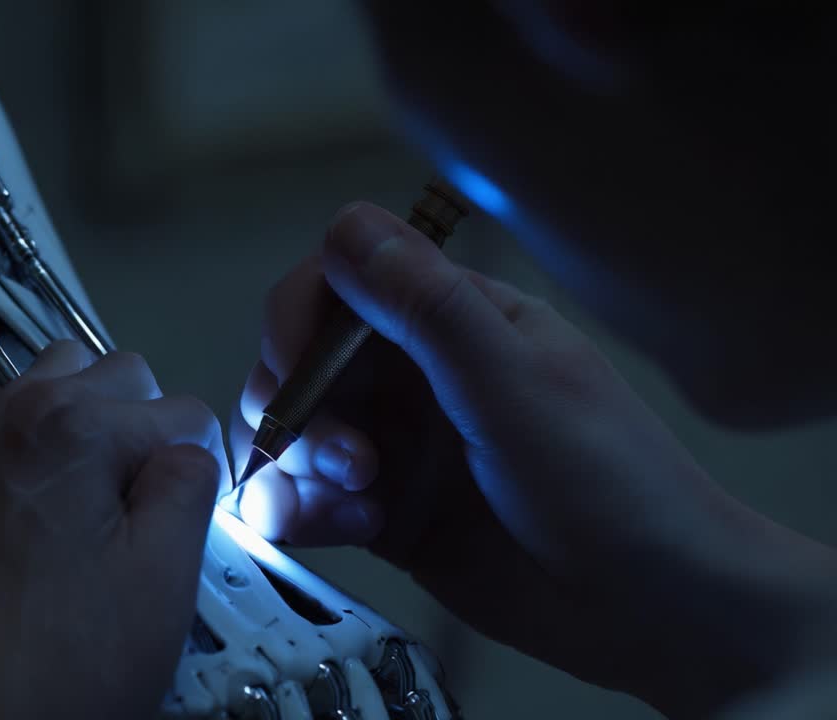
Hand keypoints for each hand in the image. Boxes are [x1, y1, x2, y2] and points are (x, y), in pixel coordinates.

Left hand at [0, 341, 227, 718]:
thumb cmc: (46, 678)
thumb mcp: (162, 584)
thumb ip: (190, 489)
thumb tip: (187, 456)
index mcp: (72, 429)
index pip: (180, 411)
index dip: (200, 464)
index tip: (188, 510)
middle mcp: (0, 417)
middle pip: (107, 375)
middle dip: (137, 428)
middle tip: (137, 507)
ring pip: (32, 381)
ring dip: (67, 419)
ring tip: (75, 499)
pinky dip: (0, 437)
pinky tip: (12, 500)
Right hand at [232, 202, 836, 717]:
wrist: (647, 605)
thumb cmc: (605, 479)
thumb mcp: (515, 384)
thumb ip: (429, 308)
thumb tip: (348, 225)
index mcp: (452, 320)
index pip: (338, 286)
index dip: (298, 322)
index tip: (294, 371)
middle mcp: (412, 376)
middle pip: (298, 364)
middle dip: (296, 408)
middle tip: (348, 459)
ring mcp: (395, 447)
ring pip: (294, 435)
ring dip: (297, 467)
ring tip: (354, 505)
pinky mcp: (383, 515)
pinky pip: (306, 502)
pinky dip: (301, 514)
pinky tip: (349, 531)